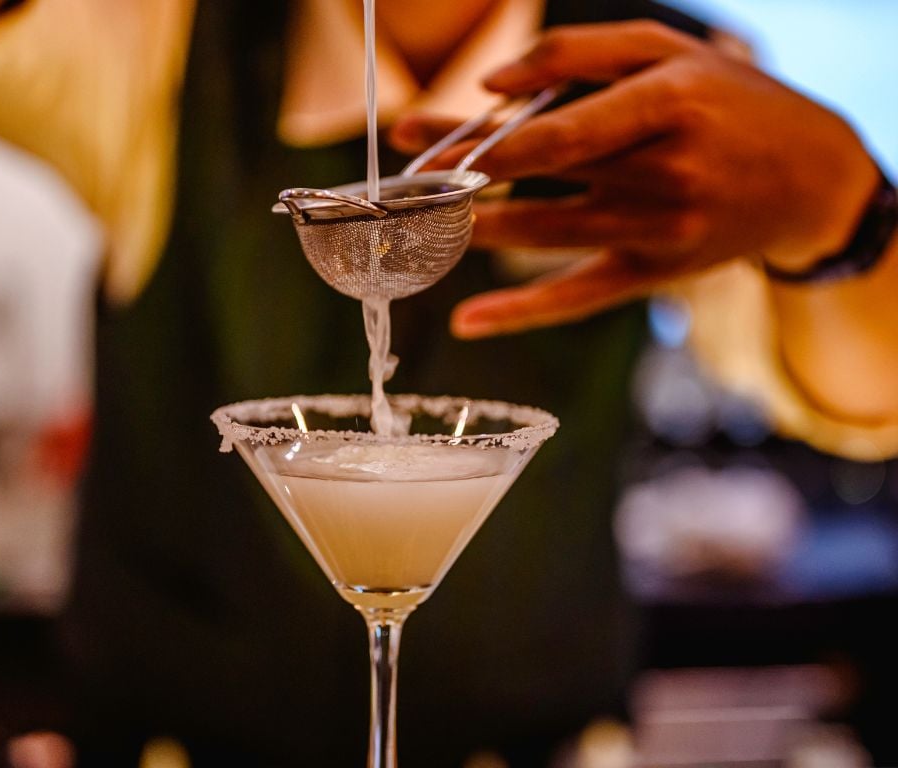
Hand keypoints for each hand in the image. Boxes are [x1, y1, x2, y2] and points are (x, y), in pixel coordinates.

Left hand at [390, 20, 878, 337]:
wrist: (811, 179)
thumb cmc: (732, 102)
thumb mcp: (670, 51)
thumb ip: (581, 54)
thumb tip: (493, 82)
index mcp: (668, 106)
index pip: (557, 132)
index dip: (483, 140)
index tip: (419, 137)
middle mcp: (663, 173)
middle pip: (539, 176)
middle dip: (461, 176)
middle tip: (401, 176)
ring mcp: (658, 231)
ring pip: (546, 234)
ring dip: (474, 229)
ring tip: (419, 223)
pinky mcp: (653, 273)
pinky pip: (579, 296)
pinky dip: (522, 311)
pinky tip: (470, 321)